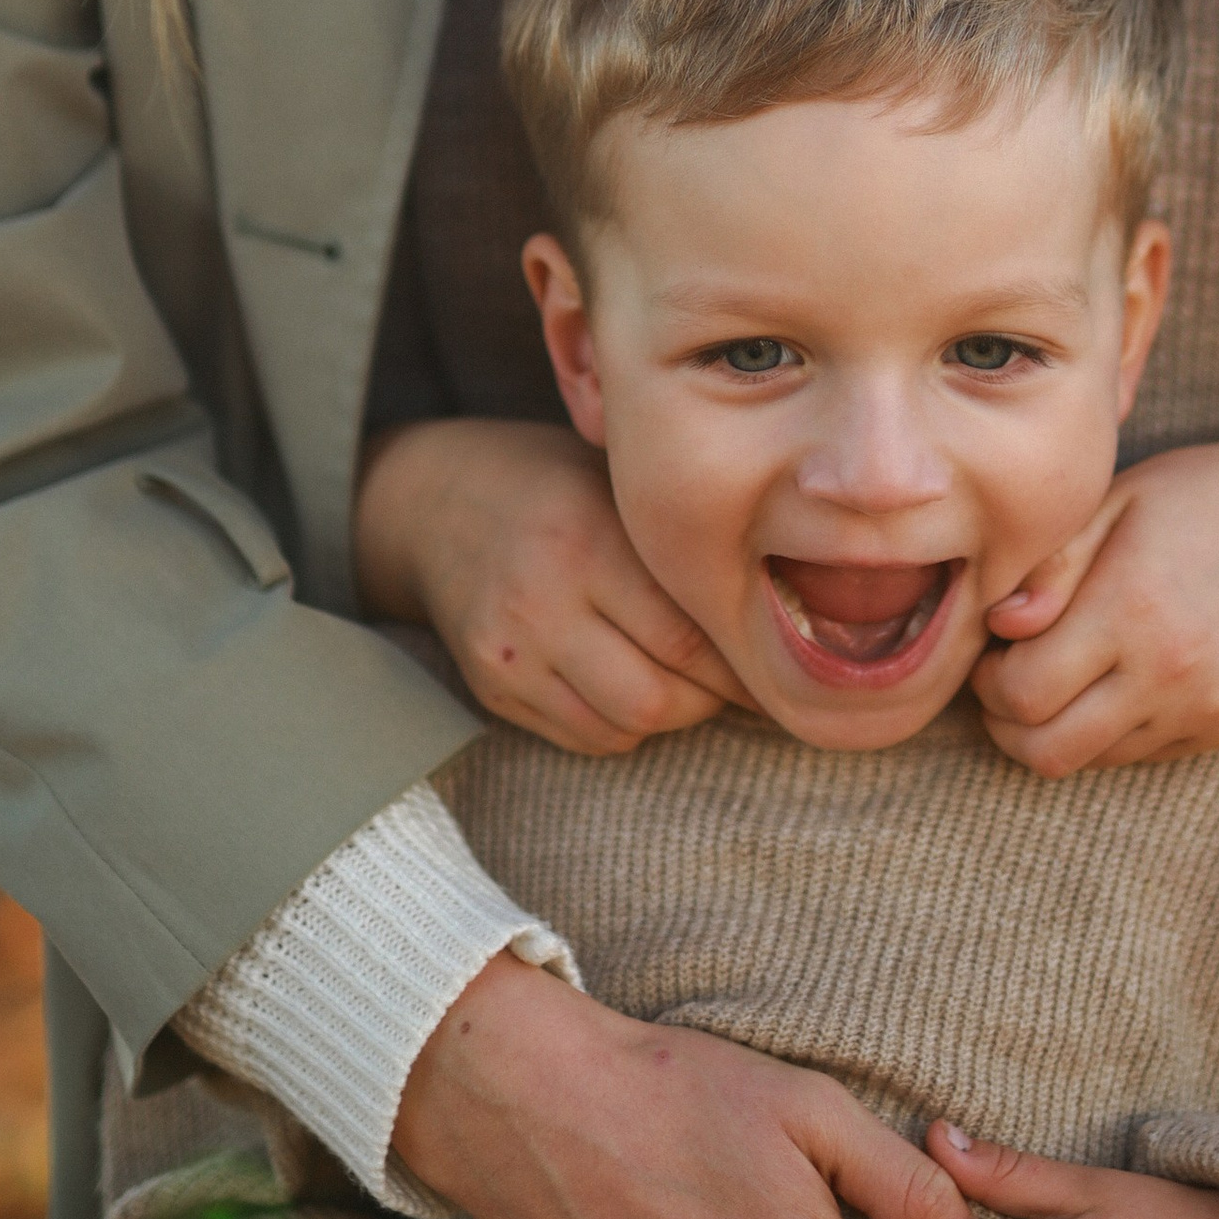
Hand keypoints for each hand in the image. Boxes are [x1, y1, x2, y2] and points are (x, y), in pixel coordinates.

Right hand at [354, 416, 747, 750]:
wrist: (433, 499)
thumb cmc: (552, 480)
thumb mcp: (615, 482)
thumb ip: (678, 541)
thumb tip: (785, 599)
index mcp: (585, 540)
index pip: (689, 637)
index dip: (746, 662)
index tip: (783, 660)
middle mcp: (541, 603)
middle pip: (660, 698)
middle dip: (715, 699)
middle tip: (742, 676)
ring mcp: (509, 654)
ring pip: (624, 728)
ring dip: (672, 715)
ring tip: (692, 679)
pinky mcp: (490, 688)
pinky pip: (584, 737)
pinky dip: (625, 725)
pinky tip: (635, 683)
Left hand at [974, 428, 1218, 776]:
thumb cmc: (1199, 498)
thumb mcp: (1116, 500)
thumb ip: (1049, 565)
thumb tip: (997, 625)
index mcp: (1132, 606)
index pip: (1022, 692)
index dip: (988, 679)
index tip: (995, 646)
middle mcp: (1170, 671)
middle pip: (1046, 749)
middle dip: (1007, 722)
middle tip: (1009, 675)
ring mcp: (1202, 708)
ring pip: (1087, 761)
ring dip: (1053, 729)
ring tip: (1058, 674)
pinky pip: (1134, 755)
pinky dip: (1104, 730)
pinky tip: (1113, 677)